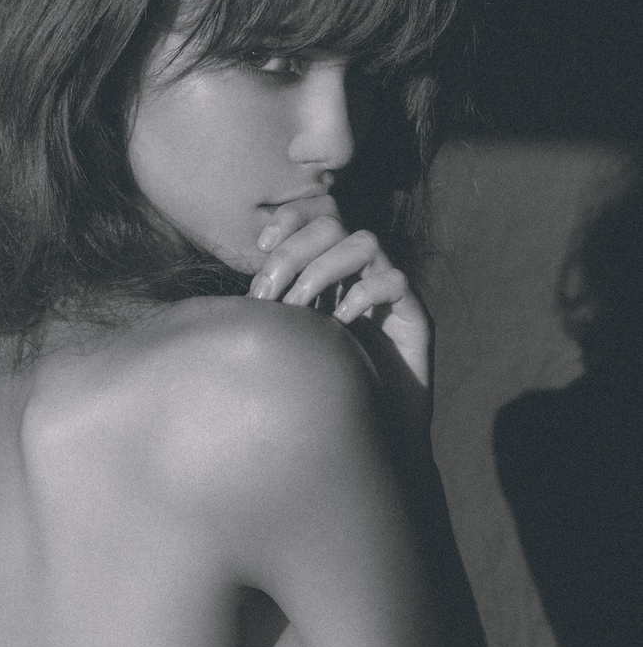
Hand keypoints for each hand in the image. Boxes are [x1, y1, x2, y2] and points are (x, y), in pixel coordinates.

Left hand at [248, 198, 430, 388]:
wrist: (371, 433)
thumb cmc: (322, 388)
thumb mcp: (288, 341)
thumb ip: (270, 311)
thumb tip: (232, 299)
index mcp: (332, 268)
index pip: (317, 213)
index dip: (289, 218)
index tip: (259, 248)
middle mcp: (362, 272)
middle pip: (333, 223)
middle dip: (292, 254)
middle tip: (266, 297)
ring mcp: (391, 291)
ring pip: (365, 242)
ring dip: (322, 270)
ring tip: (298, 310)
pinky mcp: (416, 318)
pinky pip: (395, 281)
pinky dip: (361, 296)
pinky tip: (337, 326)